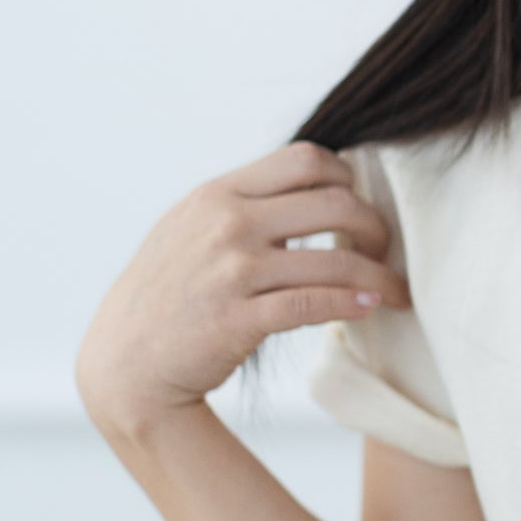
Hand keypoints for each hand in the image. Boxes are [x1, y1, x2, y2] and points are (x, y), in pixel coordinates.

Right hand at [75, 141, 411, 442]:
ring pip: (335, 260)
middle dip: (374, 225)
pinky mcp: (238, 319)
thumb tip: (313, 187)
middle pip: (335, 202)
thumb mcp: (190, 228)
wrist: (126, 361)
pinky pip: (315, 303)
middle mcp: (227, 224)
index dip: (347, 176)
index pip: (305, 159)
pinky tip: (370, 307)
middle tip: (385, 249)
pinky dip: (353, 304)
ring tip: (395, 290)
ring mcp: (232, 271)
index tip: (359, 203)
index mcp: (218, 194)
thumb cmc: (167, 294)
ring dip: (378, 276)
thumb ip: (242, 205)